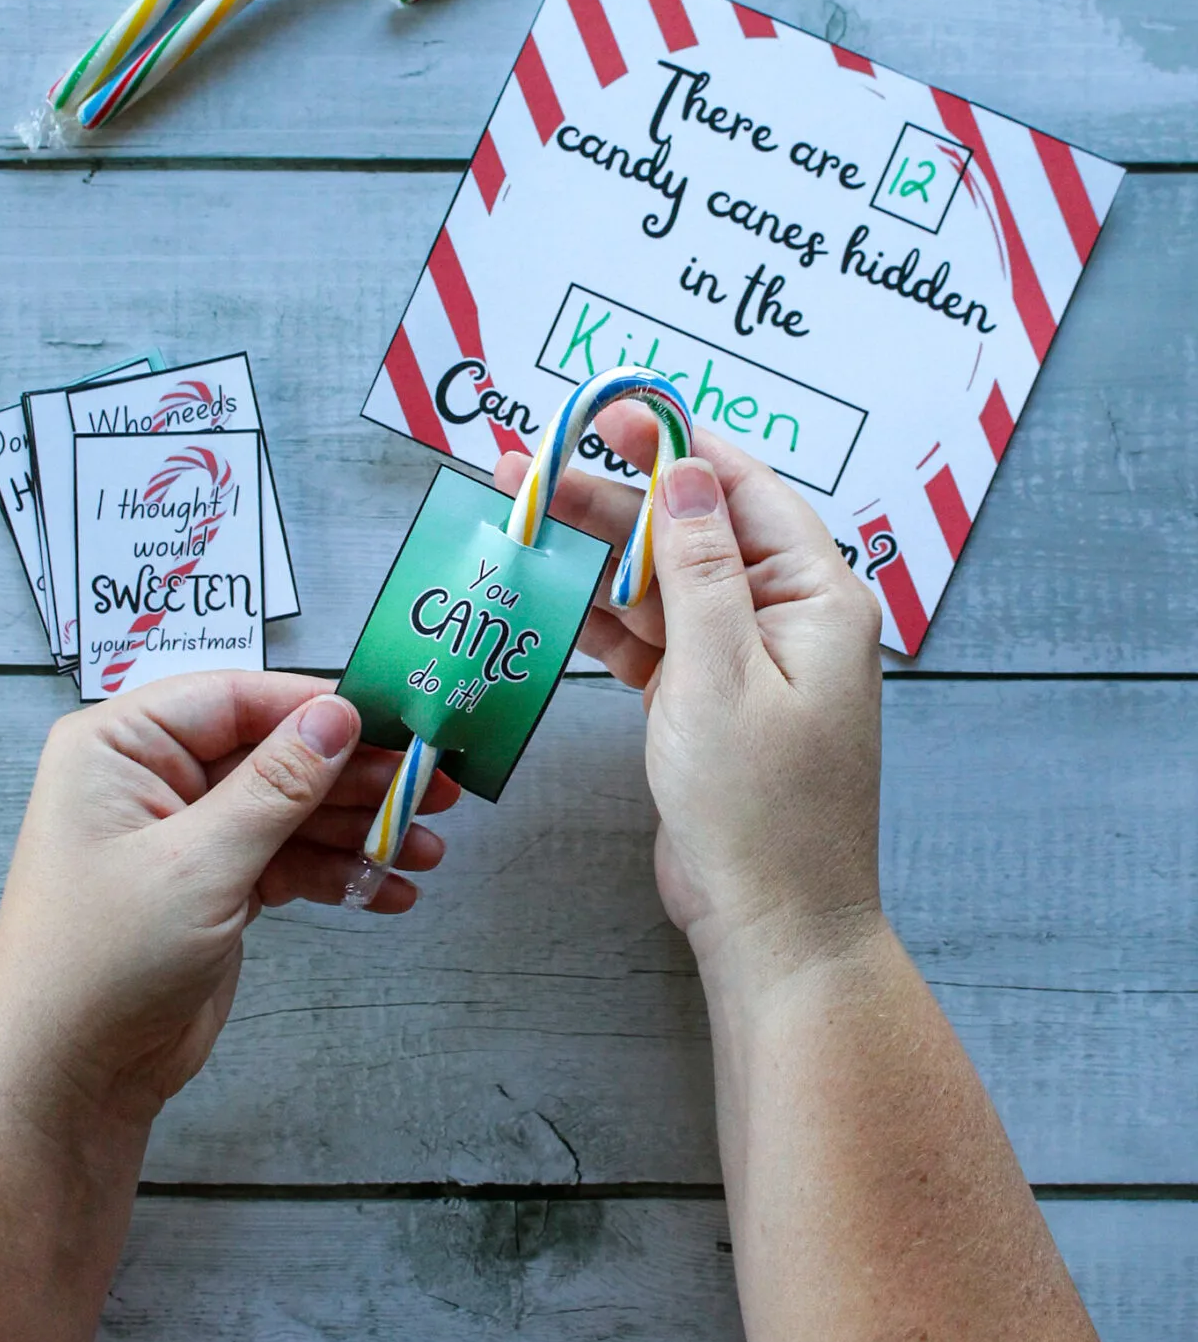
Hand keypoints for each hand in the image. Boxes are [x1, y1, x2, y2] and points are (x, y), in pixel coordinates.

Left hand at [0, 672, 457, 1133]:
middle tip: (433, 786)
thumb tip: (337, 717)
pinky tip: (390, 889)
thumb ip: (276, 785)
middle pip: (275, 753)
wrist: (70, 1080)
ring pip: (293, 809)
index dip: (316, 709)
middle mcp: (152, 778)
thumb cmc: (98, 965)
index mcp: (121, 747)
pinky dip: (338, 874)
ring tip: (426, 848)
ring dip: (361, 830)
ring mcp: (188, 833)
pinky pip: (289, 859)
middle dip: (356, 776)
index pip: (235, 699)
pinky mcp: (216, 884)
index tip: (392, 721)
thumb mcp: (199, 864)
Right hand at [495, 409, 882, 979]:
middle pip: (692, 532)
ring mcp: (747, 661)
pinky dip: (605, 618)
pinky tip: (551, 590)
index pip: (742, 491)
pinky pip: (653, 640)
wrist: (772, 927)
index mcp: (817, 599)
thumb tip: (689, 474)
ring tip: (523, 513)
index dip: (674, 446)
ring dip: (598, 554)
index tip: (610, 413)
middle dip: (615, 497)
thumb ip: (700, 570)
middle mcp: (788, 618)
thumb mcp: (721, 677)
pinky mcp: (710, 701)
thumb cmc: (762, 811)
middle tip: (533, 466)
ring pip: (664, 583)